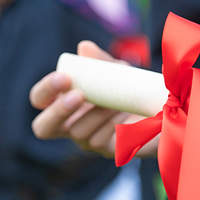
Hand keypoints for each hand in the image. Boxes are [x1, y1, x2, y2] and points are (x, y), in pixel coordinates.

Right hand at [30, 40, 156, 158]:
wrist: (160, 106)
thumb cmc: (129, 86)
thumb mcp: (115, 70)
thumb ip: (98, 61)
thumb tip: (84, 48)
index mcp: (63, 101)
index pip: (39, 99)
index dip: (46, 90)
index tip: (65, 77)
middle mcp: (69, 124)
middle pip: (43, 128)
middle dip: (58, 111)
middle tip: (79, 96)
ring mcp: (86, 141)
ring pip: (78, 132)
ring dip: (97, 113)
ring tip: (115, 101)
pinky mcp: (106, 151)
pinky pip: (100, 141)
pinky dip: (112, 124)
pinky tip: (124, 113)